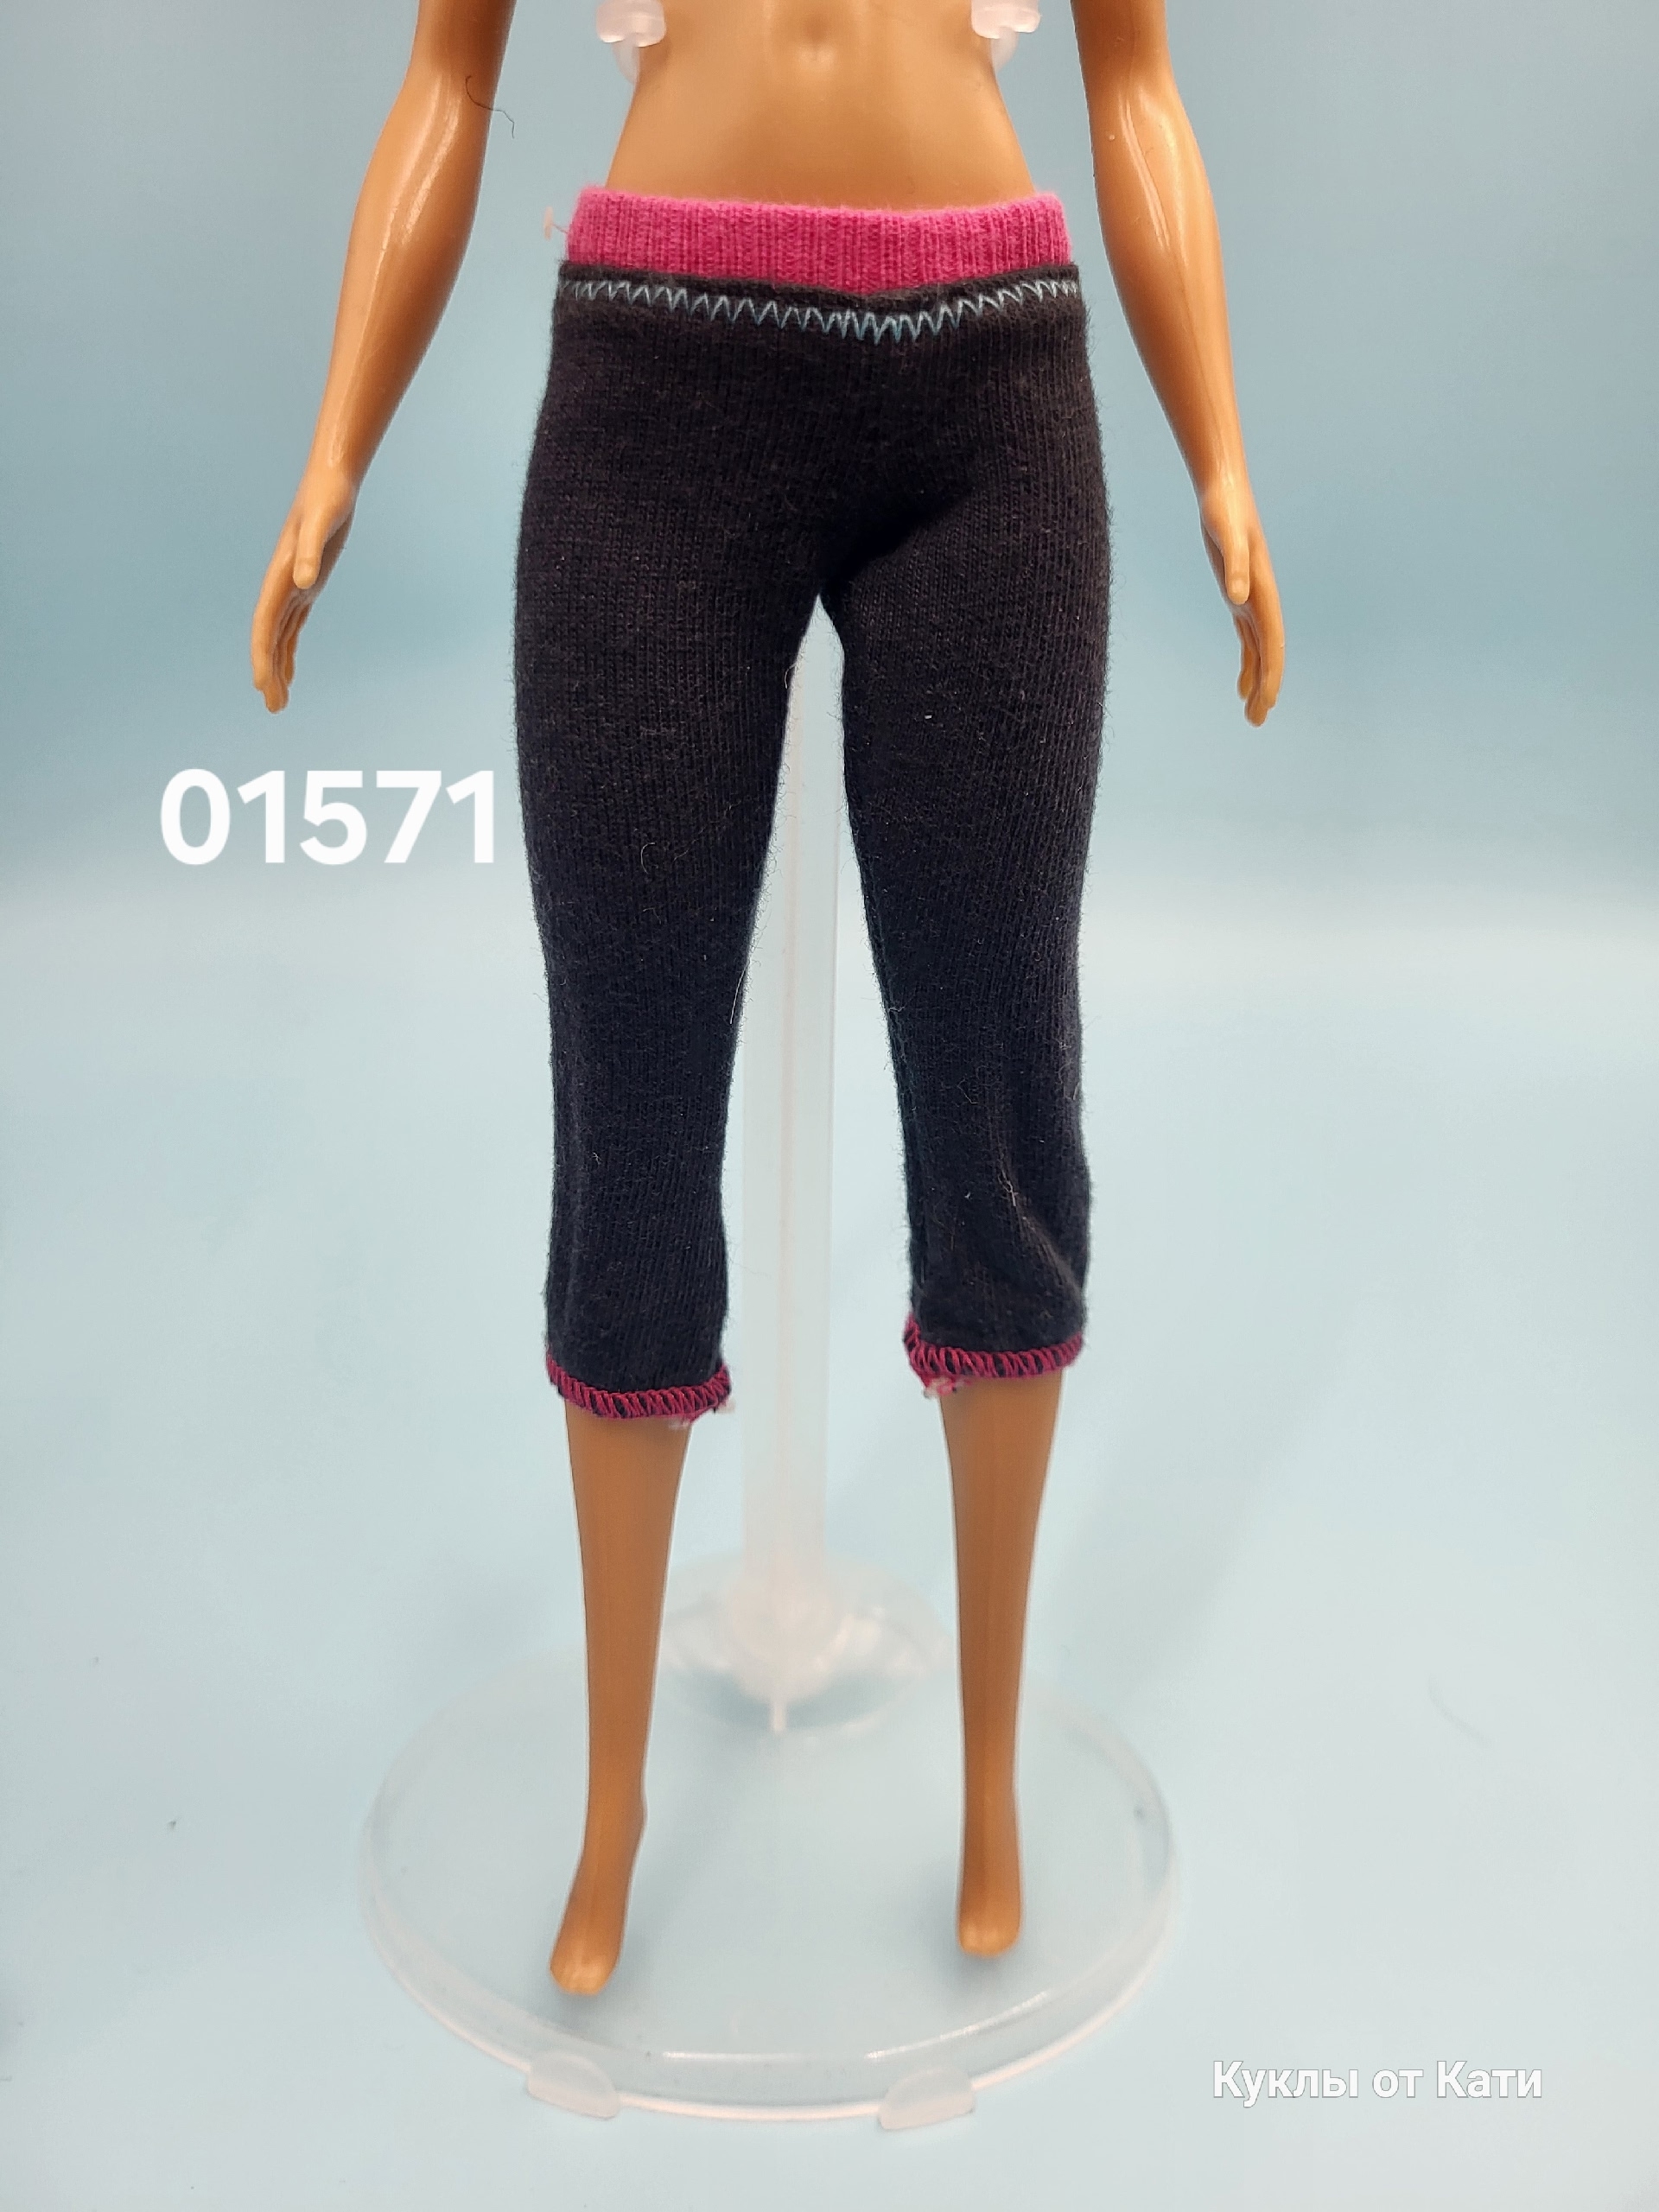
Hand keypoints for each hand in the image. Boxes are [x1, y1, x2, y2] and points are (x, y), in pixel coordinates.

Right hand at [250, 462, 357, 711]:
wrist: (331, 483)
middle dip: (270, 673)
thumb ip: (309, 551)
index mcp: (281, 576)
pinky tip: (290, 674)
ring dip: (278, 669)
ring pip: (280, 638)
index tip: (262, 684)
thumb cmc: (328, 500)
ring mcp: (293, 588)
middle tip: (275, 708)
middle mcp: (282, 586)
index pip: (266, 625)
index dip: (262, 655)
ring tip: (279, 703)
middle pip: (270, 639)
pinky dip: (289, 652)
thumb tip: (303, 584)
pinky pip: (293, 628)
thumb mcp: (323, 523)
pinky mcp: (306, 587)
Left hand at [1199, 475, 1283, 726]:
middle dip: (1265, 687)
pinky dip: (1247, 663)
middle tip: (1256, 721)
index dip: (1272, 673)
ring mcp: (1251, 600)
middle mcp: (1261, 600)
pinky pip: (1247, 639)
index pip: (1272, 642)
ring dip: (1257, 682)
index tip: (1268, 701)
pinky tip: (1241, 688)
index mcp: (1263, 591)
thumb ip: (1234, 565)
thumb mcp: (1225, 534)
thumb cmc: (1224, 510)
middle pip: (1268, 653)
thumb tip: (1237, 598)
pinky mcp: (1239, 597)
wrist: (1224, 491)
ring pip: (1259, 651)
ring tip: (1252, 715)